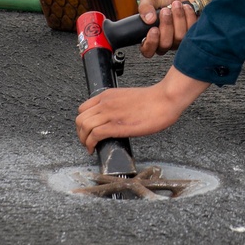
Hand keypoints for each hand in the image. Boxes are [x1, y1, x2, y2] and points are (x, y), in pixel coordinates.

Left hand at [75, 67, 209, 152]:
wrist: (165, 99)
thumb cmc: (153, 100)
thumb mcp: (128, 98)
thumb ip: (117, 105)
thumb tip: (114, 118)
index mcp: (108, 95)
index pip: (83, 108)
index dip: (82, 122)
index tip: (87, 131)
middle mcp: (105, 103)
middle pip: (80, 118)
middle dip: (80, 133)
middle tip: (87, 141)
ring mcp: (110, 114)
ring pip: (84, 126)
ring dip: (83, 140)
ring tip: (89, 147)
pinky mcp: (116, 126)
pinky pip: (94, 135)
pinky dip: (90, 144)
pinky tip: (93, 149)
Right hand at [137, 0, 199, 57]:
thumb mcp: (151, 0)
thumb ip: (144, 7)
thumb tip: (148, 20)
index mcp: (151, 37)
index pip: (148, 51)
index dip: (151, 43)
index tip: (154, 29)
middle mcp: (165, 42)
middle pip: (165, 44)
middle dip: (166, 25)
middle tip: (165, 11)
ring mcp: (179, 41)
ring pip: (179, 38)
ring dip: (178, 18)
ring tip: (176, 4)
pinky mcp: (192, 35)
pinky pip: (191, 31)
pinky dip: (189, 16)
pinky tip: (185, 7)